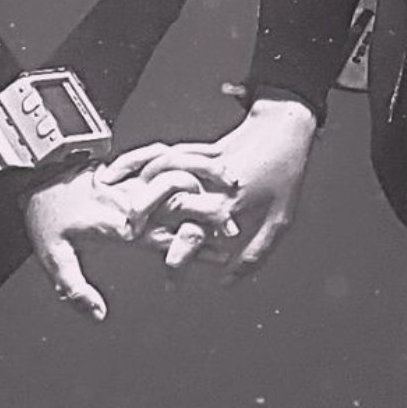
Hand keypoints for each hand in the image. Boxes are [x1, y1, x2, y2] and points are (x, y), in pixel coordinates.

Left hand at [21, 163, 235, 320]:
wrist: (35, 174)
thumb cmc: (45, 216)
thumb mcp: (52, 255)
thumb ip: (74, 288)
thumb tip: (100, 316)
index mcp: (117, 224)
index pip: (161, 235)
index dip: (192, 244)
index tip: (219, 250)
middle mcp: (131, 202)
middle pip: (178, 203)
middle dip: (208, 215)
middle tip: (236, 230)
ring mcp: (132, 186)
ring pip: (177, 182)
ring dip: (205, 190)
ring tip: (232, 201)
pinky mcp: (130, 178)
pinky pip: (164, 170)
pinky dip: (189, 175)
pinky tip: (209, 181)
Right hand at [108, 95, 317, 277]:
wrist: (286, 126)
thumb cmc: (287, 173)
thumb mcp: (280, 220)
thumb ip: (255, 254)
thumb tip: (229, 281)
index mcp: (229, 202)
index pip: (196, 231)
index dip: (179, 256)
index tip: (168, 273)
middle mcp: (210, 181)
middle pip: (167, 194)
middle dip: (142, 211)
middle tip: (127, 230)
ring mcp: (202, 160)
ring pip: (160, 169)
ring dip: (139, 183)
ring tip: (119, 197)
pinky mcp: (198, 148)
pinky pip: (165, 154)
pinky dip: (142, 162)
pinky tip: (127, 173)